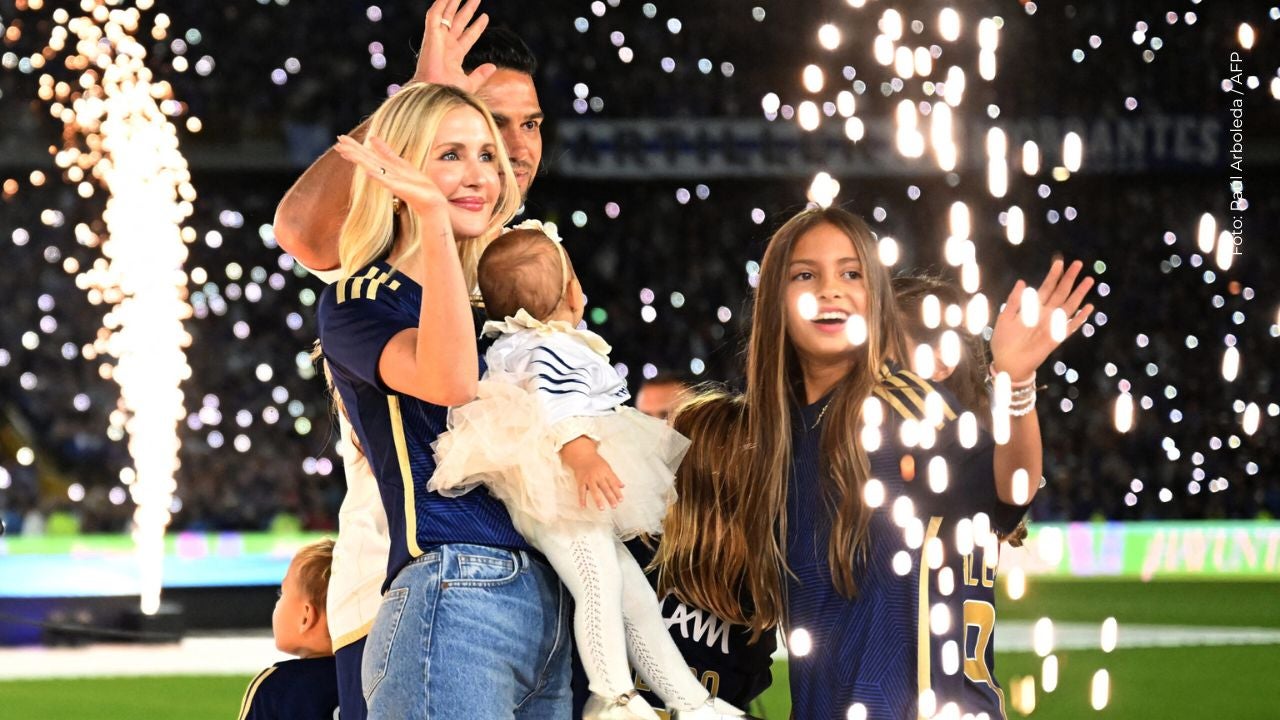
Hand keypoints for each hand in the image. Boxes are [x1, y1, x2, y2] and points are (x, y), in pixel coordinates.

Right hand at [333, 134, 447, 217]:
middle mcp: (385, 174)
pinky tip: (368, 172)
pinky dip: (378, 177)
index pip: (366, 154)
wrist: (430, 202)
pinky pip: (386, 181)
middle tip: (336, 144)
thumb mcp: (401, 163)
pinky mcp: (399, 189)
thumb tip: (371, 138)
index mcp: (386, 167)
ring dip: (360, 161)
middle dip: (352, 151)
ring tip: (346, 153)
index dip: (354, 146)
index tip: (339, 138)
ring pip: (372, 168)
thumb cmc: (416, 184)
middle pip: (366, 160)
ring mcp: (391, 181)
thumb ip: (386, 152)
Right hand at [412, 0, 496, 92]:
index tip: (485, 17)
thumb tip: (492, 66)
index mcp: (454, 56)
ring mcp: (437, 39)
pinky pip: (435, 14)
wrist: (435, 92)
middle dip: (467, 9)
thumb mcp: (469, 83)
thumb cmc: (449, 92)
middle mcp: (445, 45)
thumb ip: (480, 75)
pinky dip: (440, 3)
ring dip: (453, 2)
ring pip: (446, 15)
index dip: (477, 27)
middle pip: (458, 22)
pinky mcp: (431, 34)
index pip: (468, 36)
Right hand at [560, 437, 624, 510]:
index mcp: (605, 473)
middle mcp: (598, 476)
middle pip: (605, 488)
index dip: (617, 492)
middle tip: (614, 506)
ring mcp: (589, 479)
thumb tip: (622, 486)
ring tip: (602, 508)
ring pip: (594, 490)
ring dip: (598, 500)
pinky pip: (581, 491)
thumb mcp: (607, 468)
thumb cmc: (596, 462)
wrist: (582, 456)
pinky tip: (583, 506)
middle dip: (610, 497)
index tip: (621, 500)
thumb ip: (614, 478)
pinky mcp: (581, 481)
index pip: (613, 484)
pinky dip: (582, 499)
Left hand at [990, 258, 1094, 380]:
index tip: (1060, 262)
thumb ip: (1014, 301)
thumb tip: (1022, 282)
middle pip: (1060, 292)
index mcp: (1032, 307)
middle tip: (1079, 264)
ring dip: (1079, 293)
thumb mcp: (1004, 318)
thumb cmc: (1003, 341)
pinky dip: (1080, 318)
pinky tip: (1089, 308)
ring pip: (1069, 305)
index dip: (1053, 275)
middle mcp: (1045, 314)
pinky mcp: (1056, 338)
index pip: (1045, 287)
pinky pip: (1071, 326)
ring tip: (1088, 280)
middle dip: (1069, 278)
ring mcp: (1052, 325)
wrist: (1007, 363)